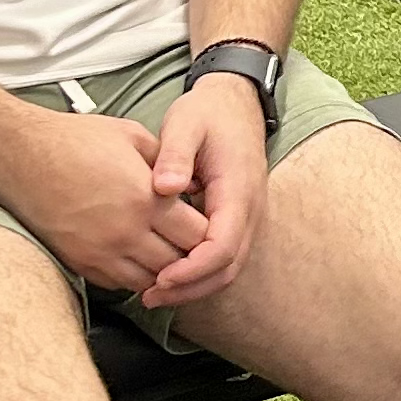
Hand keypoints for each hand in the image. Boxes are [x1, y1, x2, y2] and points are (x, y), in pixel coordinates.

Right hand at [0, 108, 207, 294]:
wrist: (20, 156)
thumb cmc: (77, 140)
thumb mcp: (133, 136)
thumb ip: (169, 162)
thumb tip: (193, 184)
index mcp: (145, 198)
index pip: (199, 235)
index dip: (210, 230)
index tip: (206, 220)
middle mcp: (127, 232)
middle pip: (179, 263)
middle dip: (191, 253)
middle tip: (191, 240)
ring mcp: (101, 252)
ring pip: (151, 281)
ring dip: (164, 269)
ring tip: (167, 251)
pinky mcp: (80, 263)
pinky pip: (120, 284)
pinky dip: (135, 276)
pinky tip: (137, 257)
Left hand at [134, 75, 272, 310]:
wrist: (235, 103)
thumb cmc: (208, 113)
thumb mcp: (186, 124)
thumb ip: (174, 154)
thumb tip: (164, 187)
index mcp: (238, 191)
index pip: (223, 247)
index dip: (192, 269)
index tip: (160, 277)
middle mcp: (250, 211)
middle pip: (228, 269)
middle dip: (190, 289)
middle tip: (150, 296)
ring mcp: (248, 218)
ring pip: (229, 269)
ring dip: (194, 287)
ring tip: (154, 294)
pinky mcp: (237, 220)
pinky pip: (224, 259)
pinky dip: (199, 274)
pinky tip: (169, 275)